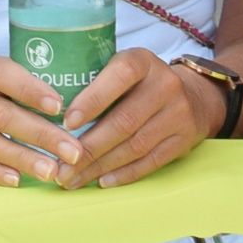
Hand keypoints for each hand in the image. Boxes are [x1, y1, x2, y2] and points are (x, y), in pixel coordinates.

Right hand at [0, 55, 88, 187]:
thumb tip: (83, 107)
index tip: (59, 105)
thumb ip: (31, 86)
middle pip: (3, 115)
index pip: (3, 74)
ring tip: (52, 172)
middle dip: (41, 135)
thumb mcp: (2, 79)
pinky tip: (17, 180)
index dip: (30, 89)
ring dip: (23, 158)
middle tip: (73, 151)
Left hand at [54, 49, 214, 189]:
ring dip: (101, 166)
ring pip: (135, 146)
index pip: (119, 76)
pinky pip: (151, 161)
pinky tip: (102, 181)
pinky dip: (124, 174)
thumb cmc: (140, 82)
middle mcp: (165, 85)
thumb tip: (48, 109)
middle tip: (61, 167)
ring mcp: (178, 113)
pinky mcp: (184, 139)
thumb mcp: (122, 67)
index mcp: (143, 61)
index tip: (66, 124)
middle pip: (124, 121)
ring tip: (73, 179)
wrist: (194, 95)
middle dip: (89, 148)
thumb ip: (95, 79)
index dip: (92, 100)